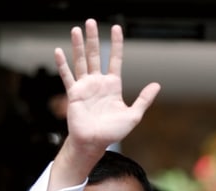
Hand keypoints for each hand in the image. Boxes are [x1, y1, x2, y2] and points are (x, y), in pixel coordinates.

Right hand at [51, 19, 160, 183]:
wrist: (95, 143)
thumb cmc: (113, 132)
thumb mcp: (133, 115)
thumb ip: (144, 100)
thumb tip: (156, 85)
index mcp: (112, 86)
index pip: (115, 60)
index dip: (116, 44)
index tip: (116, 28)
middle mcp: (98, 83)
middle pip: (95, 55)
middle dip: (93, 39)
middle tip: (91, 21)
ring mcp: (85, 87)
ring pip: (81, 62)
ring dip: (78, 46)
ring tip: (76, 29)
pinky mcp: (74, 94)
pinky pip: (68, 77)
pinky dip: (63, 64)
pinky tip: (59, 51)